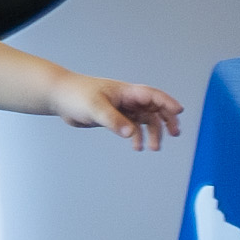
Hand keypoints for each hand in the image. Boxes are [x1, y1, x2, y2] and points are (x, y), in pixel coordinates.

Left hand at [56, 74, 185, 149]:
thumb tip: (131, 133)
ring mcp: (122, 109)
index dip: (167, 102)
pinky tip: (137, 146)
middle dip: (166, 119)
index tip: (179, 112)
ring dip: (153, 132)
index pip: (152, 95)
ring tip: (154, 147)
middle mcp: (127, 99)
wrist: (60, 98)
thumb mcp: (95, 107)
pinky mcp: (115, 118)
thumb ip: (113, 120)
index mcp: (126, 91)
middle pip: (154, 108)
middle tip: (175, 133)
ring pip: (145, 120)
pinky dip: (138, 136)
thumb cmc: (76, 95)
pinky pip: (133, 127)